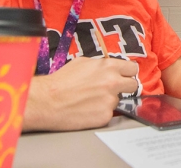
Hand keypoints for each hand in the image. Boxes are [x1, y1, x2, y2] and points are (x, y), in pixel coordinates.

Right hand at [23, 57, 137, 131]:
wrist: (48, 101)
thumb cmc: (62, 80)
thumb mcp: (83, 62)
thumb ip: (101, 65)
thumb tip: (109, 68)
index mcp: (109, 67)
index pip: (132, 69)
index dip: (127, 73)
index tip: (123, 76)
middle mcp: (113, 83)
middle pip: (132, 85)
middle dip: (123, 87)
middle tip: (111, 89)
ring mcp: (110, 101)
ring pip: (118, 100)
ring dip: (108, 100)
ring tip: (90, 100)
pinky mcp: (105, 116)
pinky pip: (108, 113)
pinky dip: (100, 112)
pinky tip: (87, 110)